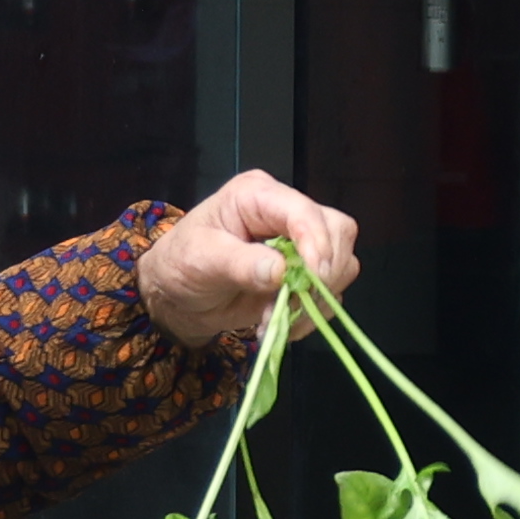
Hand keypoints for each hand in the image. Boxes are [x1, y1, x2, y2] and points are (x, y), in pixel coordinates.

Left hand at [138, 169, 358, 348]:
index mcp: (259, 196)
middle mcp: (286, 214)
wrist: (177, 296)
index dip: (317, 241)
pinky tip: (280, 322)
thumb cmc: (181, 264)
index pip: (304, 210)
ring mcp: (300, 244)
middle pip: (338, 231)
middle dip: (324, 271)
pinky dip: (311, 313)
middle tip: (295, 301)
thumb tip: (281, 272)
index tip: (314, 277)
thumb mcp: (201, 259)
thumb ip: (240, 263)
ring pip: (342, 263)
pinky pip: (329, 293)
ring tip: (276, 315)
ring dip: (316, 297)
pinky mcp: (304, 274)